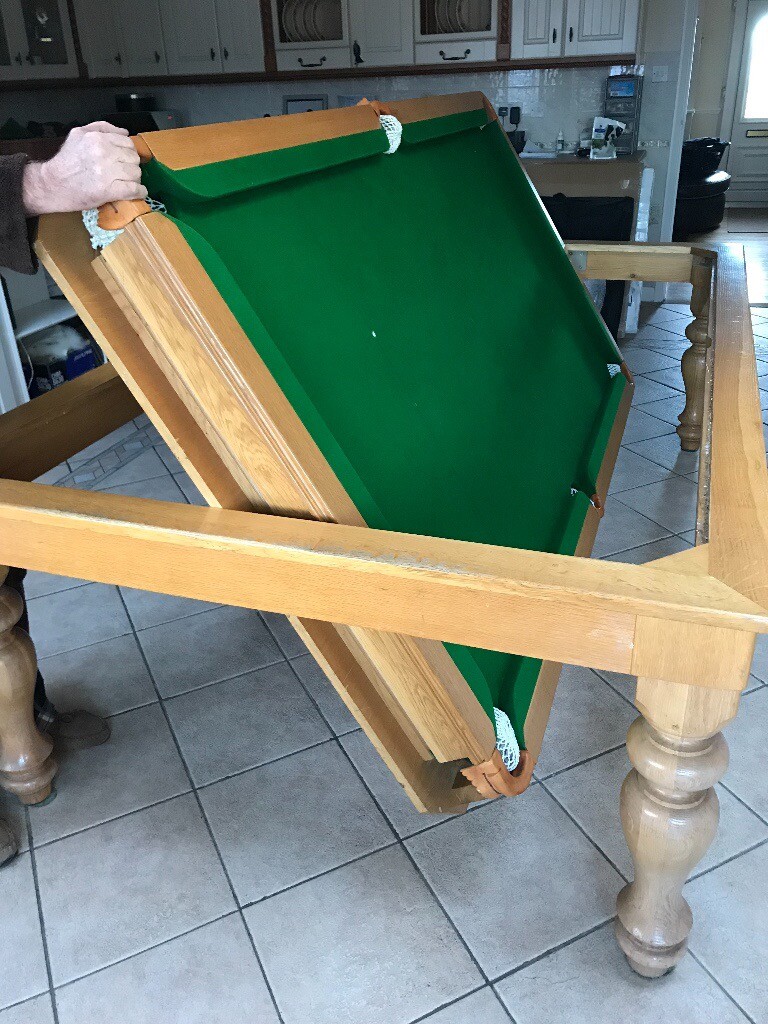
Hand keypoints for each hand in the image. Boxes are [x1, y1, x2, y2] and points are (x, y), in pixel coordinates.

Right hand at [22, 121, 147, 215]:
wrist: (53, 184)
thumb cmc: (66, 161)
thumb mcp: (78, 134)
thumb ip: (101, 128)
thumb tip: (124, 132)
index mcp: (97, 138)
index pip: (127, 142)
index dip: (128, 152)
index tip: (125, 159)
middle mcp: (103, 152)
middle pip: (134, 158)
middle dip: (131, 165)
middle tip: (125, 172)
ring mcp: (106, 172)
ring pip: (136, 173)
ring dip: (135, 179)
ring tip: (127, 182)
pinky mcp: (108, 190)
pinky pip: (134, 190)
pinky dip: (139, 192)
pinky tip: (138, 192)